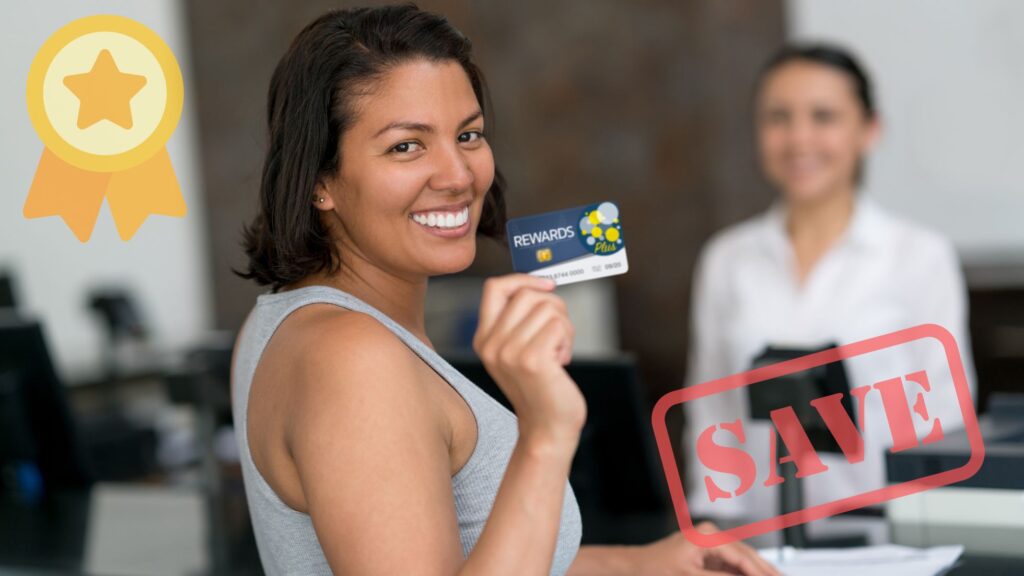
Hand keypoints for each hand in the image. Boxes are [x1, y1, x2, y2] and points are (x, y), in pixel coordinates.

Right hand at [473, 274, 585, 443]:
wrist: (547, 430)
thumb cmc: (541, 387)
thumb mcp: (517, 351)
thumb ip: (519, 321)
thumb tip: (541, 284)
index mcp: (483, 339)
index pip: (494, 287)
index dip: (524, 279)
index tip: (548, 287)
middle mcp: (491, 344)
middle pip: (528, 294)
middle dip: (554, 307)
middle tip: (559, 334)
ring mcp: (509, 352)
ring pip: (547, 307)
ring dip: (564, 326)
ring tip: (559, 351)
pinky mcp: (532, 360)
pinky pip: (558, 325)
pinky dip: (568, 339)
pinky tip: (562, 361)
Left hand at [628, 523, 780, 575]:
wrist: (633, 566)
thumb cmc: (653, 569)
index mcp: (707, 537)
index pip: (743, 558)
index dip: (760, 573)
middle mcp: (711, 535)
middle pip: (747, 556)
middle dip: (765, 571)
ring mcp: (709, 543)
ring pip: (743, 559)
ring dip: (757, 571)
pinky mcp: (707, 552)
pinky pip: (732, 564)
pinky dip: (743, 573)